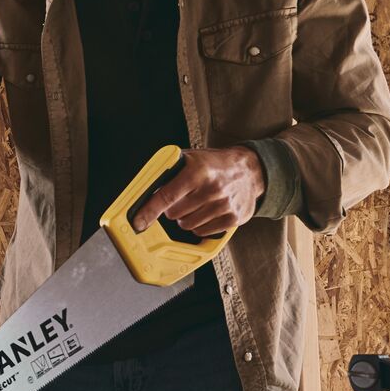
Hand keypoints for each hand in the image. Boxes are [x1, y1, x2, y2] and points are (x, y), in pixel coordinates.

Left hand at [132, 145, 264, 236]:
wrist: (250, 170)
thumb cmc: (215, 164)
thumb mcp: (191, 158)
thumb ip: (169, 171)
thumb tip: (145, 188)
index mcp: (198, 172)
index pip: (167, 196)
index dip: (149, 211)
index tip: (138, 221)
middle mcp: (212, 190)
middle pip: (175, 214)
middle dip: (171, 209)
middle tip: (180, 200)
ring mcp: (224, 206)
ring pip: (187, 225)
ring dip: (185, 218)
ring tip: (195, 204)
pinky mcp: (233, 219)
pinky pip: (202, 231)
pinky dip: (199, 225)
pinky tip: (206, 212)